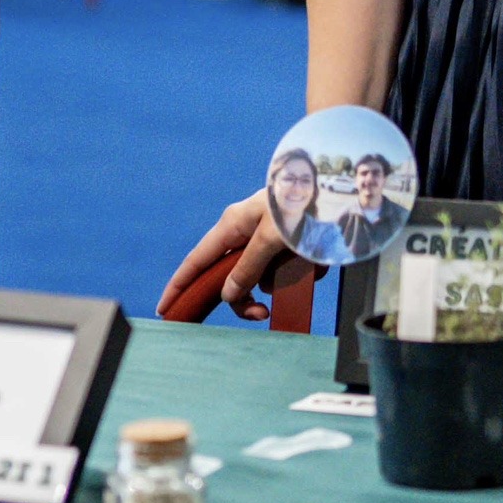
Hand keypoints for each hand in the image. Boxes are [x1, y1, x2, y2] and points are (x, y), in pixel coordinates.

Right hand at [163, 194, 315, 322]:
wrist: (337, 188)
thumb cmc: (300, 205)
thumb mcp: (270, 238)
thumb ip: (248, 267)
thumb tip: (228, 294)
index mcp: (232, 224)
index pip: (197, 261)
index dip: (180, 285)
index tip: (165, 308)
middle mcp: (245, 231)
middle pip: (231, 277)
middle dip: (245, 298)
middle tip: (261, 314)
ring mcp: (267, 237)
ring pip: (262, 276)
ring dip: (282, 280)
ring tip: (304, 267)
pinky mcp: (288, 243)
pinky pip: (287, 269)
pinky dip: (300, 271)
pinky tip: (316, 263)